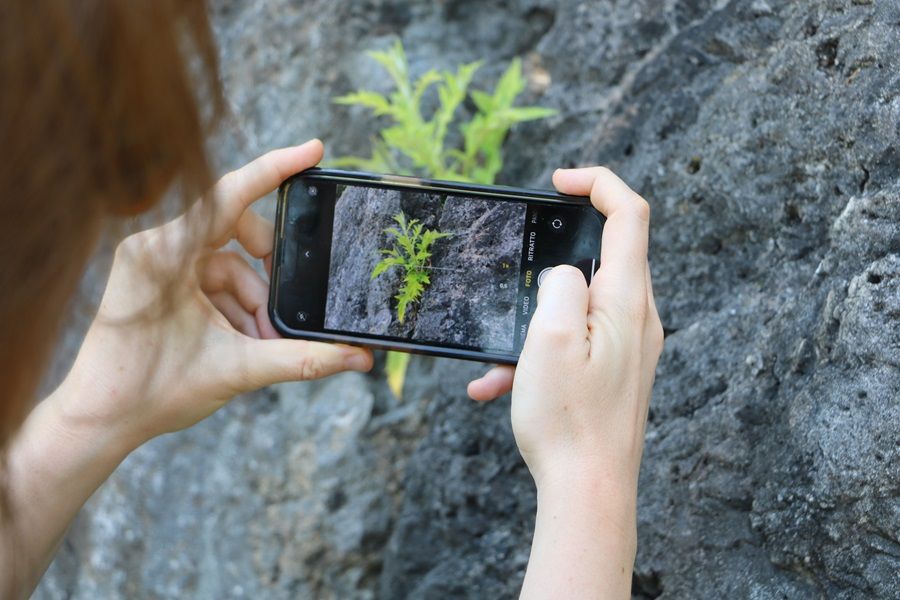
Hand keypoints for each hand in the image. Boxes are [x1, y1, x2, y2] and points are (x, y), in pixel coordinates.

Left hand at [58, 140, 372, 448]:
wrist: (99, 421)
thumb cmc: (149, 392)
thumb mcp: (238, 370)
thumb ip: (303, 359)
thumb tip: (359, 356)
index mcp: (165, 254)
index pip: (229, 196)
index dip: (275, 169)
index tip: (313, 151)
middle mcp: (157, 248)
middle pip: (237, 234)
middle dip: (269, 278)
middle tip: (279, 319)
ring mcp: (156, 262)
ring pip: (230, 263)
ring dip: (254, 303)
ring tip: (258, 346)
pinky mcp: (159, 279)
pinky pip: (213, 278)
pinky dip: (234, 308)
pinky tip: (239, 342)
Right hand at [468, 166, 662, 488]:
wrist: (590, 493)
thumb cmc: (567, 420)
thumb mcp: (548, 338)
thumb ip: (558, 284)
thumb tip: (563, 272)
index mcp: (626, 300)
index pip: (630, 214)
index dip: (598, 183)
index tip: (558, 181)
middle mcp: (638, 319)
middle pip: (603, 257)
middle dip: (550, 261)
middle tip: (515, 277)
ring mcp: (629, 347)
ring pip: (578, 306)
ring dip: (533, 323)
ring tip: (498, 365)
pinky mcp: (616, 372)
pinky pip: (576, 343)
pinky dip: (539, 354)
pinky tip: (500, 387)